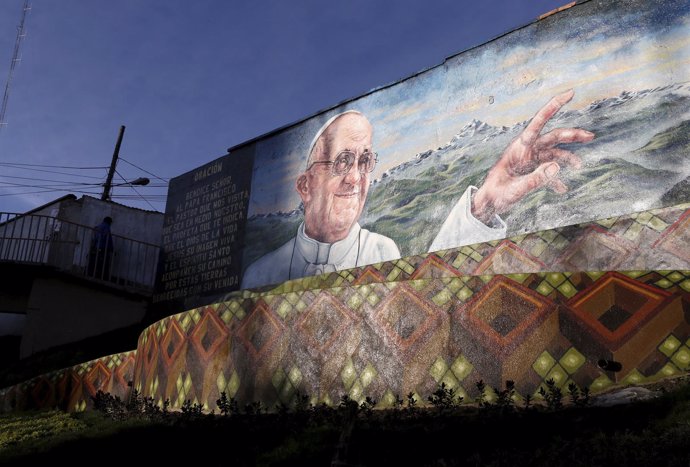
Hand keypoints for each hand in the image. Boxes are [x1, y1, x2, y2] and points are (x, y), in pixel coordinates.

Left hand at [472, 89, 593, 223]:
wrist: (488, 203)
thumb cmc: (497, 194)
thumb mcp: (515, 189)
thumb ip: (535, 179)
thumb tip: (558, 166)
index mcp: (519, 147)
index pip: (539, 122)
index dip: (554, 106)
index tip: (570, 93)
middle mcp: (526, 150)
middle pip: (552, 136)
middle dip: (571, 135)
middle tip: (591, 136)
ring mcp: (530, 160)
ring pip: (553, 152)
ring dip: (568, 157)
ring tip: (580, 166)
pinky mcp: (531, 170)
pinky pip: (548, 170)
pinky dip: (557, 178)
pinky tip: (562, 189)